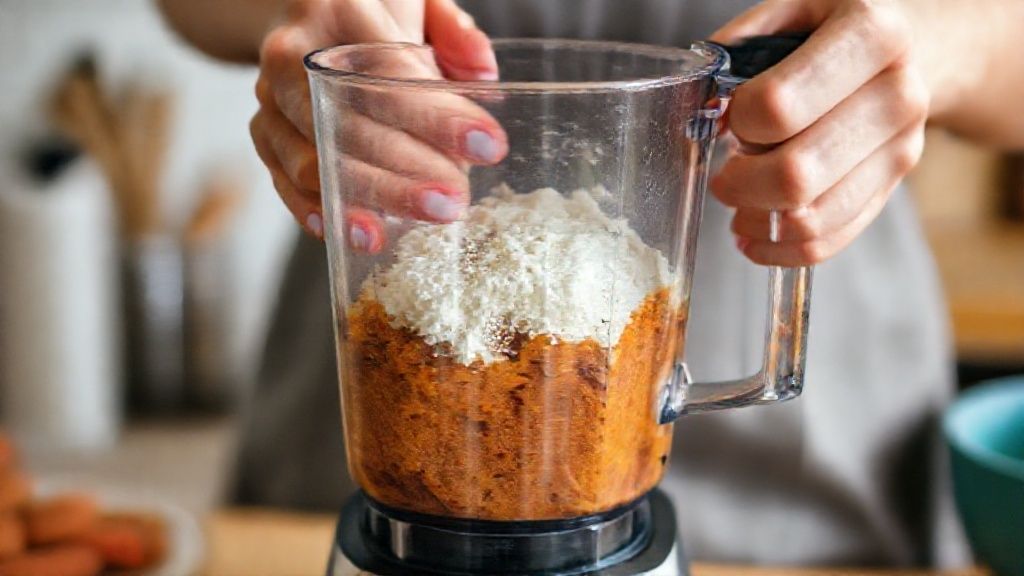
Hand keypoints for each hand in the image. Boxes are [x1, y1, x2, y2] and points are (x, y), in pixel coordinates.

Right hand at [250, 0, 505, 244]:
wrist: (306, 14)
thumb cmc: (376, 15)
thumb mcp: (419, 2)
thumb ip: (453, 29)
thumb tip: (482, 74)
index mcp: (337, 9)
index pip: (388, 70)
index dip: (438, 114)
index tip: (486, 146)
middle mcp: (292, 53)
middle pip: (349, 123)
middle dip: (409, 167)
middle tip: (455, 197)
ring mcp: (270, 98)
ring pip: (317, 161)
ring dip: (375, 196)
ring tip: (424, 217)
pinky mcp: (264, 134)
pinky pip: (285, 182)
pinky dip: (321, 211)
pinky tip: (361, 232)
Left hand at [710, 0, 929, 265]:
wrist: (913, 44)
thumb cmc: (830, 28)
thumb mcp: (788, 11)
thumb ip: (737, 52)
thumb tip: (705, 113)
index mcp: (871, 34)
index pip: (778, 106)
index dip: (737, 121)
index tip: (728, 117)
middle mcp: (898, 93)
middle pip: (796, 174)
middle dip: (739, 184)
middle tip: (722, 177)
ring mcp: (902, 147)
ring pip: (811, 217)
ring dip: (757, 221)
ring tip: (737, 204)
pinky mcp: (892, 186)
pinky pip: (829, 240)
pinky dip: (780, 248)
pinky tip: (756, 234)